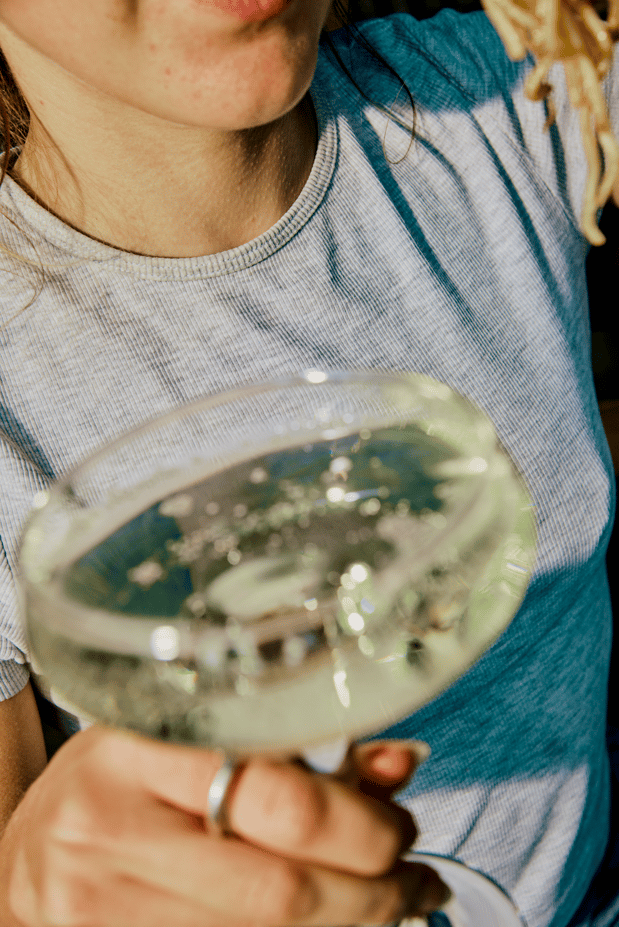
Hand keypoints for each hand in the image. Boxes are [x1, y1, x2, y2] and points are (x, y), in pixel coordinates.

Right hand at [0, 725, 448, 926]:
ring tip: (386, 902)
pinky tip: (326, 923)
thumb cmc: (122, 778)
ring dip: (347, 925)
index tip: (400, 829)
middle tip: (411, 877)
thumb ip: (301, 748)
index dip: (362, 825)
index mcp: (140, 747)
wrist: (32, 846)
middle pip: (281, 889)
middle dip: (370, 892)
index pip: (277, 798)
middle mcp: (111, 831)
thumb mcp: (195, 735)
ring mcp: (101, 909)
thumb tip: (401, 764)